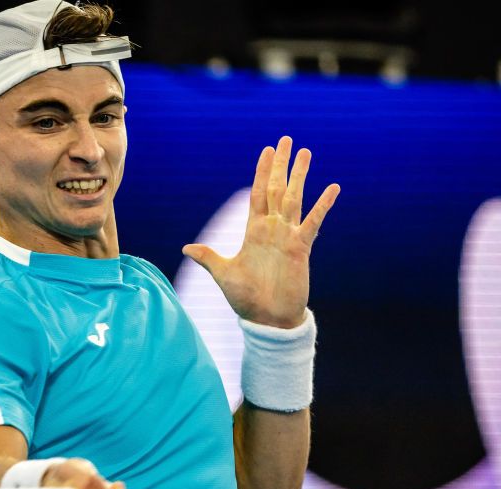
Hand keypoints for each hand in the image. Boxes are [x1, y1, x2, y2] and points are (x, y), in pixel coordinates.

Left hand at [182, 136, 340, 327]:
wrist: (267, 318)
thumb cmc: (246, 298)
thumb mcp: (223, 274)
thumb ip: (208, 258)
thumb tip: (187, 248)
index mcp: (254, 231)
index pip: (257, 194)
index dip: (260, 173)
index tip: (265, 151)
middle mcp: (272, 229)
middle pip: (276, 189)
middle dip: (280, 165)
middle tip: (285, 140)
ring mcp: (288, 237)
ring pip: (295, 198)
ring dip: (300, 176)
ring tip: (306, 152)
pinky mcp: (302, 248)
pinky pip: (313, 222)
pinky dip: (323, 205)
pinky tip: (333, 187)